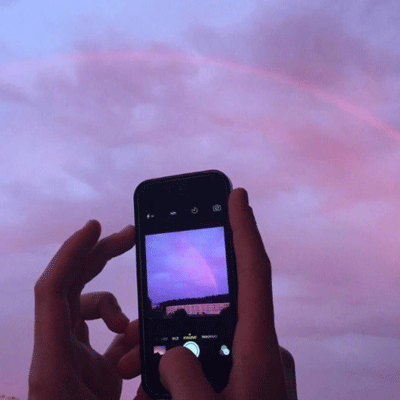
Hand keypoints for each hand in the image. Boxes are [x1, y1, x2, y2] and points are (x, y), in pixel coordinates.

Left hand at [28, 221, 138, 399]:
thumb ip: (144, 392)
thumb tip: (167, 368)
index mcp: (54, 366)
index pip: (54, 292)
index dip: (72, 253)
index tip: (96, 226)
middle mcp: (57, 353)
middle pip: (73, 285)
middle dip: (101, 254)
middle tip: (130, 235)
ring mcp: (69, 356)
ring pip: (89, 306)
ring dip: (117, 304)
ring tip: (135, 329)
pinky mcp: (83, 363)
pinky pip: (101, 329)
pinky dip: (121, 327)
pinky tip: (134, 344)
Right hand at [124, 188, 296, 398]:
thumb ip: (183, 377)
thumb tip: (172, 354)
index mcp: (260, 349)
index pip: (254, 271)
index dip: (244, 228)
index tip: (237, 195)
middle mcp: (261, 348)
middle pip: (218, 307)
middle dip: (175, 311)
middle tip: (138, 327)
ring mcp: (255, 363)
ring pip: (209, 337)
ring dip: (171, 350)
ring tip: (133, 367)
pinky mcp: (248, 378)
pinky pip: (214, 360)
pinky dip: (186, 368)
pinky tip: (157, 389)